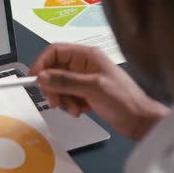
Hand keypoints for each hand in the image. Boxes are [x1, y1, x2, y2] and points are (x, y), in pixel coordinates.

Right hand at [30, 44, 169, 140]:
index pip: (55, 52)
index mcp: (87, 56)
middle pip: (54, 70)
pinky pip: (67, 96)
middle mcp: (84, 65)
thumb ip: (65, 81)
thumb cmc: (124, 100)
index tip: (34, 79)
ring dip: (62, 99)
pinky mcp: (86, 93)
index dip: (41, 64)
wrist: (139, 121)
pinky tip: (81, 110)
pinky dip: (69, 105)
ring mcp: (85, 80)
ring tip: (75, 108)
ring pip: (59, 85)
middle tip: (55, 101)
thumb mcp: (92, 88)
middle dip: (53, 87)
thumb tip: (42, 77)